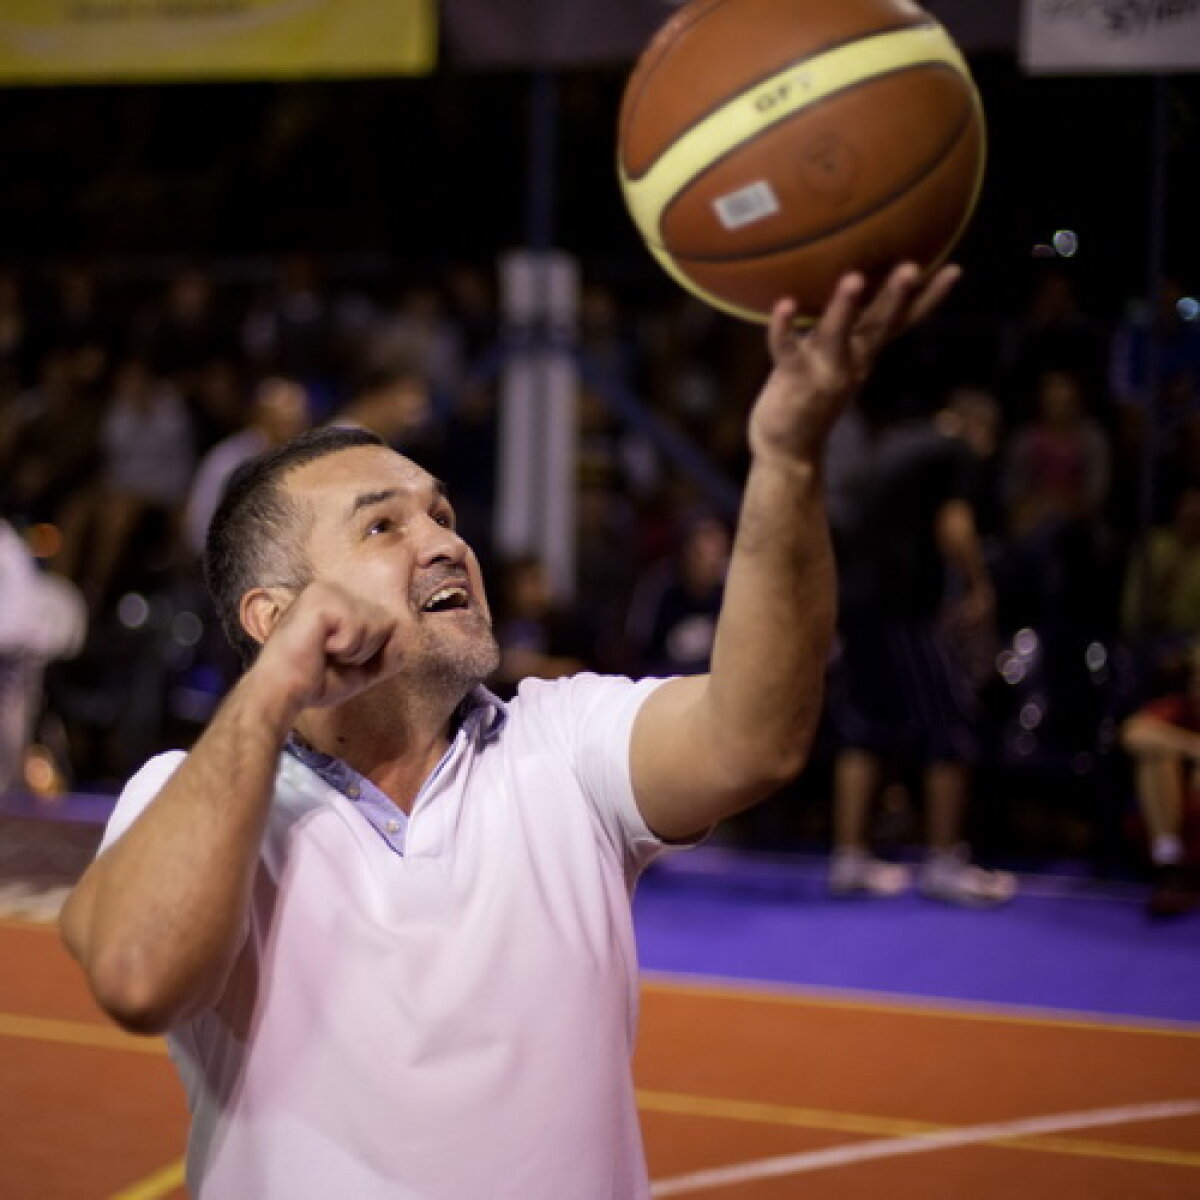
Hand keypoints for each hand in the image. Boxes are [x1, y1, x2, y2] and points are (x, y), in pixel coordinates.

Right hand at [251, 581, 403, 716]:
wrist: (282, 692)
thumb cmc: (316, 681)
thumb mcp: (362, 668)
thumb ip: (388, 653)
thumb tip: (408, 637)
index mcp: (339, 601)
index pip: (384, 621)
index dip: (370, 650)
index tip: (335, 657)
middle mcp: (332, 589)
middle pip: (386, 621)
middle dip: (365, 651)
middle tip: (330, 657)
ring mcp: (326, 591)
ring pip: (377, 624)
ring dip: (355, 650)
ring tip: (324, 652)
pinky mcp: (321, 599)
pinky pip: (360, 627)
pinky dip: (345, 647)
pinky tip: (320, 647)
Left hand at [749, 262, 961, 467]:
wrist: (790, 450)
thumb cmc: (810, 395)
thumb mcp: (839, 360)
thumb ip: (848, 330)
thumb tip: (855, 285)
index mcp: (864, 354)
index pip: (903, 322)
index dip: (929, 298)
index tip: (953, 269)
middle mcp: (851, 361)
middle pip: (878, 325)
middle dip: (896, 297)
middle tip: (911, 267)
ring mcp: (823, 370)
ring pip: (837, 333)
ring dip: (845, 306)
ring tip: (854, 278)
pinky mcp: (793, 377)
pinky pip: (787, 349)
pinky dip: (784, 328)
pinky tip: (784, 303)